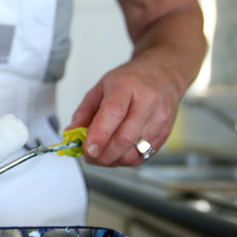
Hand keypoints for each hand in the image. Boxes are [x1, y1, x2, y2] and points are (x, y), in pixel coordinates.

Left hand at [67, 57, 181, 166]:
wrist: (162, 75)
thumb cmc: (130, 81)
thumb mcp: (100, 88)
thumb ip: (83, 113)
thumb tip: (72, 134)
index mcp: (126, 86)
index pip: (114, 113)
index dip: (99, 135)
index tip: (87, 149)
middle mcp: (147, 102)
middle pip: (125, 138)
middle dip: (102, 154)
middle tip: (89, 154)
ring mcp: (159, 120)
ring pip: (134, 152)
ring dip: (112, 160)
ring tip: (102, 153)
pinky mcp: (165, 134)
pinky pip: (142, 157)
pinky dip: (124, 160)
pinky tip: (117, 152)